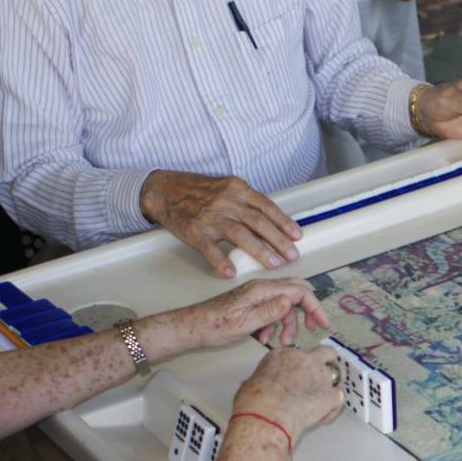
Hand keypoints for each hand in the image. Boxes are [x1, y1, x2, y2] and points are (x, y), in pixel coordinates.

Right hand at [140, 170, 303, 277]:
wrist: (165, 190)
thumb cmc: (198, 191)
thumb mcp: (227, 188)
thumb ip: (247, 202)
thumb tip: (271, 221)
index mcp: (237, 189)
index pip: (266, 207)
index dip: (283, 222)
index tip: (297, 236)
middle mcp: (226, 202)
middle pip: (258, 222)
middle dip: (278, 240)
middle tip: (291, 255)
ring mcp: (210, 217)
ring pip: (240, 234)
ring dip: (259, 250)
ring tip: (273, 263)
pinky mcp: (194, 231)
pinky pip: (209, 248)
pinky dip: (220, 261)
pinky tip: (230, 272)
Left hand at [170, 277, 329, 351]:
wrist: (192, 327)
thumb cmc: (214, 325)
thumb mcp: (245, 323)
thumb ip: (270, 311)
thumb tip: (291, 302)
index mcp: (262, 290)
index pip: (299, 291)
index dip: (315, 307)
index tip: (322, 324)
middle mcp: (261, 289)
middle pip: (296, 294)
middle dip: (306, 312)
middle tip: (311, 330)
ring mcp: (256, 295)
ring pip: (284, 305)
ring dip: (287, 323)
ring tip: (282, 341)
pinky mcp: (251, 304)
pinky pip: (272, 311)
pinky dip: (274, 324)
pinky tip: (265, 337)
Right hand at [233, 342, 346, 445]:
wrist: (267, 415)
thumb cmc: (253, 402)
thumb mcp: (249, 384)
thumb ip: (259, 381)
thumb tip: (254, 386)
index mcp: (282, 355)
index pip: (297, 354)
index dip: (299, 366)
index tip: (297, 376)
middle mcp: (304, 360)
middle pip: (325, 352)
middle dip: (327, 361)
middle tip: (323, 375)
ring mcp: (320, 375)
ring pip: (338, 373)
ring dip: (335, 384)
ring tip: (327, 398)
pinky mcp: (330, 394)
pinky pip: (339, 398)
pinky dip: (333, 408)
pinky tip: (323, 418)